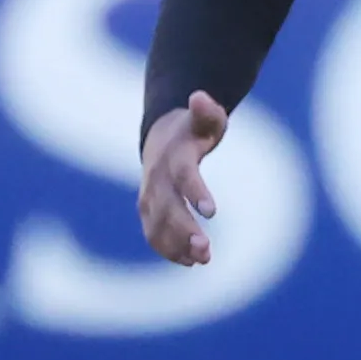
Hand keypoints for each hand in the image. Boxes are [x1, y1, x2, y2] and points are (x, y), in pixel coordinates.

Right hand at [137, 93, 227, 264]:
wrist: (161, 137)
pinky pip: (153, 233)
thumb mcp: (205, 119)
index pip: (184, 176)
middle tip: (206, 251)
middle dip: (184, 230)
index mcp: (174, 156)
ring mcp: (149, 196)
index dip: (196, 192)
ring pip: (158, 225)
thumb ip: (207, 112)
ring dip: (176, 245)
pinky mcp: (147, 210)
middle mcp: (157, 178)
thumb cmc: (193, 130)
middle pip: (168, 208)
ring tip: (202, 260)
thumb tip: (201, 97)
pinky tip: (189, 261)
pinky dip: (168, 249)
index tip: (212, 212)